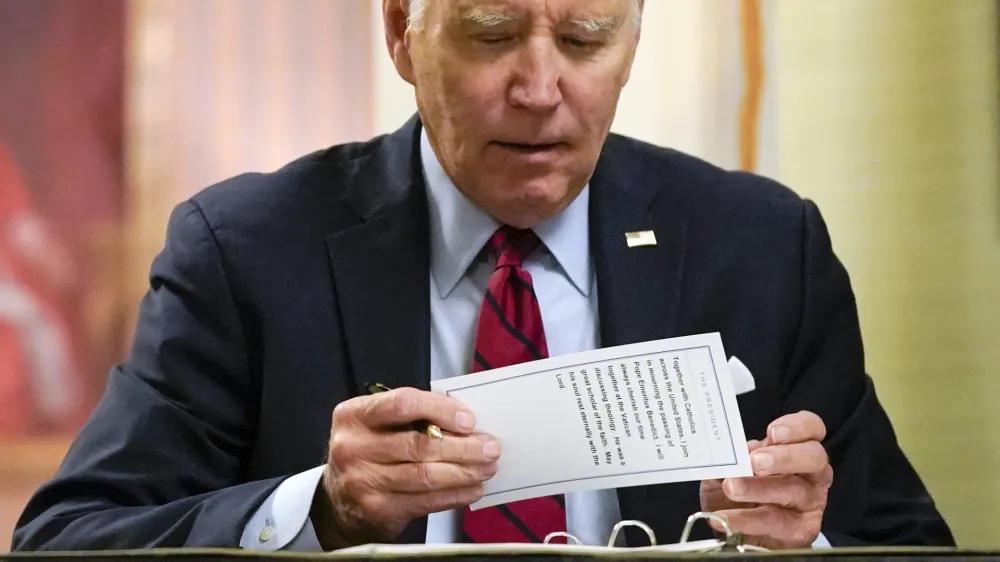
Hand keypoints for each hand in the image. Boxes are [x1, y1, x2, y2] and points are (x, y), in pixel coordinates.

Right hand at [311, 387, 499, 548]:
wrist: (337, 501)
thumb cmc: (368, 453)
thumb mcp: (376, 425)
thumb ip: (412, 417)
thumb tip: (465, 421)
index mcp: (354, 415)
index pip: (402, 403)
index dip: (440, 409)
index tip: (468, 419)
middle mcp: (353, 447)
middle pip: (419, 444)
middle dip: (463, 446)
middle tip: (490, 447)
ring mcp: (363, 481)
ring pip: (425, 475)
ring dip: (464, 472)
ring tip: (487, 468)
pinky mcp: (377, 509)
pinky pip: (426, 501)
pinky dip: (455, 495)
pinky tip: (471, 488)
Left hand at [699, 411, 832, 548]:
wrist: (738, 534)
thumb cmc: (737, 494)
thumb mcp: (728, 470)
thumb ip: (728, 459)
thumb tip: (724, 452)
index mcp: (796, 449)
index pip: (812, 428)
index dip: (797, 427)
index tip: (772, 432)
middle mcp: (811, 473)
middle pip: (813, 457)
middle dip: (783, 457)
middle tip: (754, 462)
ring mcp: (810, 501)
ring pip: (794, 490)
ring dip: (759, 488)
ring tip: (731, 488)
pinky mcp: (802, 530)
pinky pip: (777, 522)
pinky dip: (747, 520)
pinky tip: (726, 518)